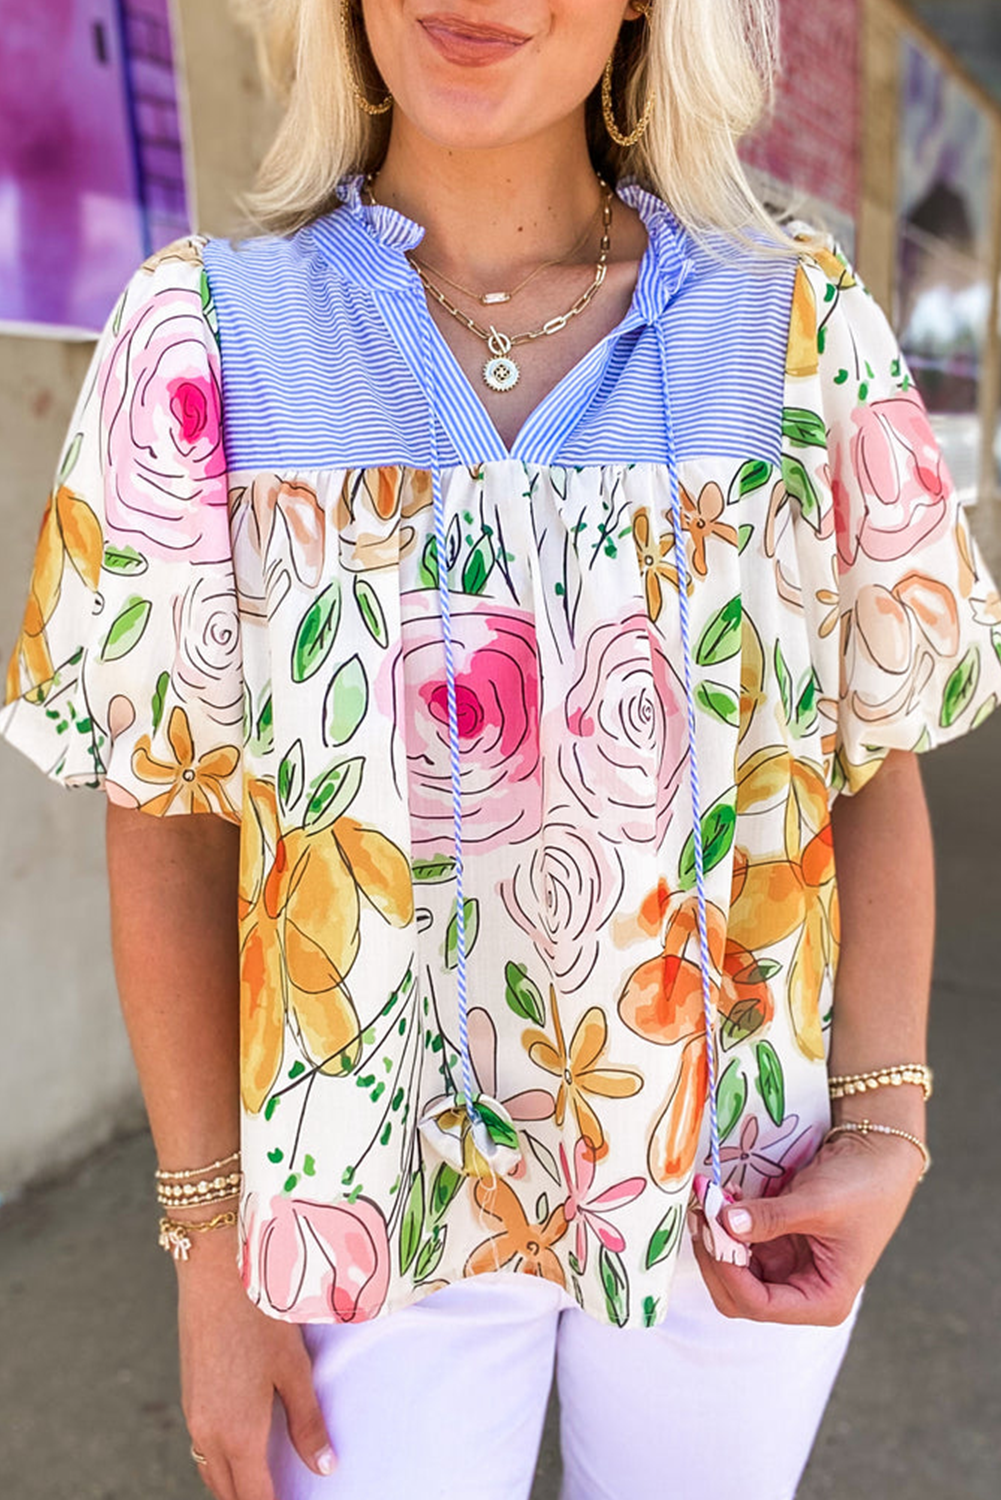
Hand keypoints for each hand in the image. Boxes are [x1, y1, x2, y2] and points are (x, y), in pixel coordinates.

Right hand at [177, 1229, 334, 1498]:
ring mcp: (193, 1414)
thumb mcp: (294, 1370)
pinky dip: (220, 1459)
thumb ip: (307, 1423)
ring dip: (233, 1483)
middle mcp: (209, 1433)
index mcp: (238, 1434)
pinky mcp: (188, 1395)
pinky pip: (202, 1446)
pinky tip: (242, 1446)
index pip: (255, 1498)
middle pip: (228, 1491)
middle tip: (280, 1494)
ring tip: (263, 1480)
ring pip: (210, 1470)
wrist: (215, 1273)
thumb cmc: (261, 1317)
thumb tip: (324, 1467)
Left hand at [690, 1126, 924, 1324]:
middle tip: (703, 1213)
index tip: (714, 1230)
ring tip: (708, 1199)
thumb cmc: (863, 1187)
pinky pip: (739, 1244)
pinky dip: (725, 1225)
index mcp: (823, 1301)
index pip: (760, 1305)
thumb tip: (725, 1224)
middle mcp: (801, 1293)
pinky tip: (719, 1198)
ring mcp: (786, 1268)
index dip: (729, 1272)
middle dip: (716, 1258)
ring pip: (733, 1271)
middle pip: (739, 1296)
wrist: (877, 1156)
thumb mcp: (817, 1203)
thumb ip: (771, 1218)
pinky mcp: (776, 1244)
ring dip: (716, 1239)